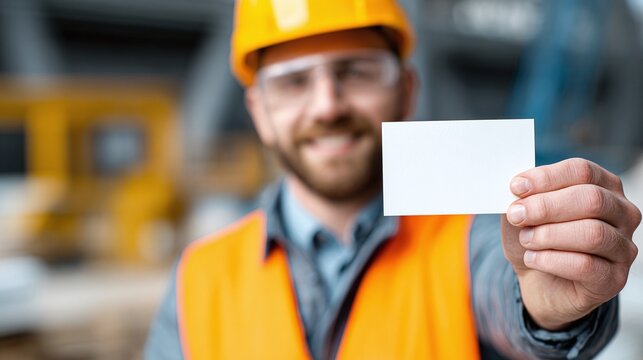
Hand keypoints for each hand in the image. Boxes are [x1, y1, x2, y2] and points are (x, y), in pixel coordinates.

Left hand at [501, 158, 640, 329]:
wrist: (538, 282)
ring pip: (592, 233)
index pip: (582, 171)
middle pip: (591, 199)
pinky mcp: (615, 278)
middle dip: (546, 207)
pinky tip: (532, 259)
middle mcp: (622, 213)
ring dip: (548, 235)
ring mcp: (623, 247)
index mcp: (603, 186)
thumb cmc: (536, 239)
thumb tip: (518, 189)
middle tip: (517, 215)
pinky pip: (585, 265)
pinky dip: (550, 260)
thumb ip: (522, 198)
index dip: (547, 178)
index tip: (516, 187)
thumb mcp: (523, 213)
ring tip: (526, 239)